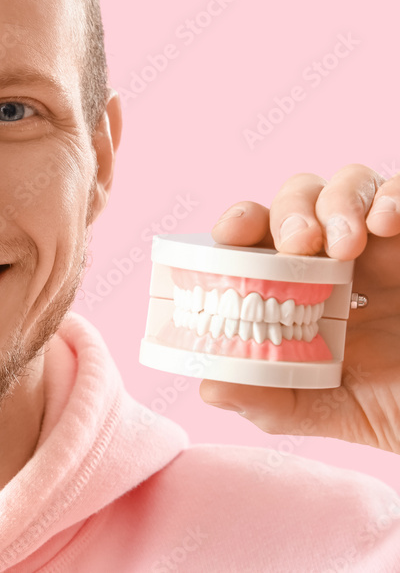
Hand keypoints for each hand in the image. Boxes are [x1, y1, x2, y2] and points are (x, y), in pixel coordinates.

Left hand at [201, 164, 399, 453]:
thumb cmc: (394, 406)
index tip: (229, 234)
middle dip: (290, 209)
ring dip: (337, 201)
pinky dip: (393, 195)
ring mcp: (389, 246)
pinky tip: (386, 222)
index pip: (259, 238)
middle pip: (300, 199)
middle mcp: (342, 258)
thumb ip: (269, 401)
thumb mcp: (327, 409)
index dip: (240, 224)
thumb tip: (209, 387)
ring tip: (344, 244)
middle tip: (297, 243)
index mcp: (303, 289)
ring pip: (350, 183)